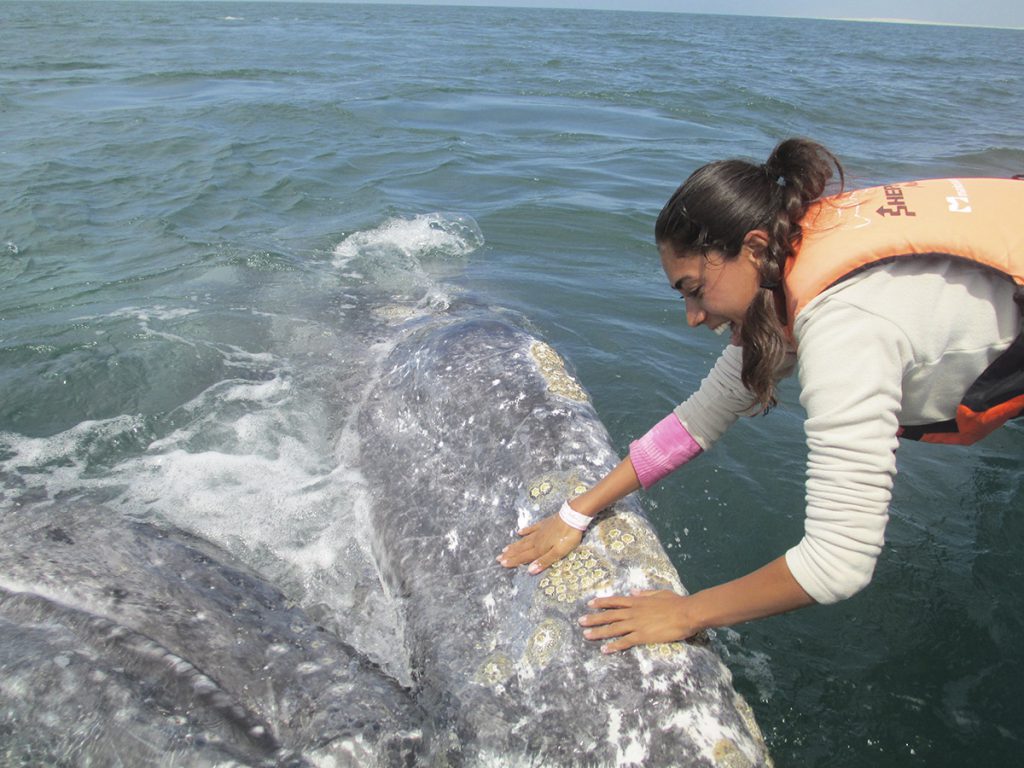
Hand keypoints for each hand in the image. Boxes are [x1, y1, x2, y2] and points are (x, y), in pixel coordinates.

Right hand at [496, 514, 582, 573]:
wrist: (573, 516)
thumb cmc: (568, 536)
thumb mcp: (559, 552)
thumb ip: (544, 561)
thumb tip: (530, 571)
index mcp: (540, 548)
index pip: (524, 557)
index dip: (513, 561)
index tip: (502, 564)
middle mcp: (537, 540)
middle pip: (521, 549)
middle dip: (510, 554)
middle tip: (498, 557)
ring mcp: (540, 531)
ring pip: (524, 540)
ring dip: (514, 545)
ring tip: (505, 548)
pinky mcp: (545, 524)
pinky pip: (532, 528)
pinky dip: (525, 531)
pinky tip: (520, 531)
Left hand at [579, 589, 698, 652]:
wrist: (686, 613)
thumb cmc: (676, 602)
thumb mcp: (659, 593)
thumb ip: (645, 593)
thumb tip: (634, 591)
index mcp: (637, 601)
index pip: (615, 601)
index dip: (602, 602)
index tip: (590, 604)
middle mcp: (633, 612)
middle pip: (609, 615)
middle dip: (594, 618)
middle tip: (580, 622)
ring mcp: (636, 624)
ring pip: (613, 628)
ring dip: (599, 632)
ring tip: (586, 635)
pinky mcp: (642, 636)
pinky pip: (625, 641)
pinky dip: (614, 645)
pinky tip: (604, 649)